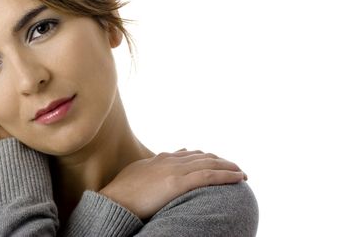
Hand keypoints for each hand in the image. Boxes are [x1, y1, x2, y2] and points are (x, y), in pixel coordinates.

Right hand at [99, 149, 245, 219]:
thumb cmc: (121, 192)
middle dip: (220, 160)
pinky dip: (227, 175)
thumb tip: (154, 167)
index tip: (214, 161)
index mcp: (160, 159)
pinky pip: (209, 175)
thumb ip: (149, 169)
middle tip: (233, 166)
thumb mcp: (136, 174)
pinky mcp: (178, 182)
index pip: (188, 154)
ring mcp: (174, 170)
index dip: (204, 157)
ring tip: (241, 172)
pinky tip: (239, 178)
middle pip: (202, 156)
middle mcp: (170, 160)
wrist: (114, 200)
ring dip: (228, 166)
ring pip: (209, 163)